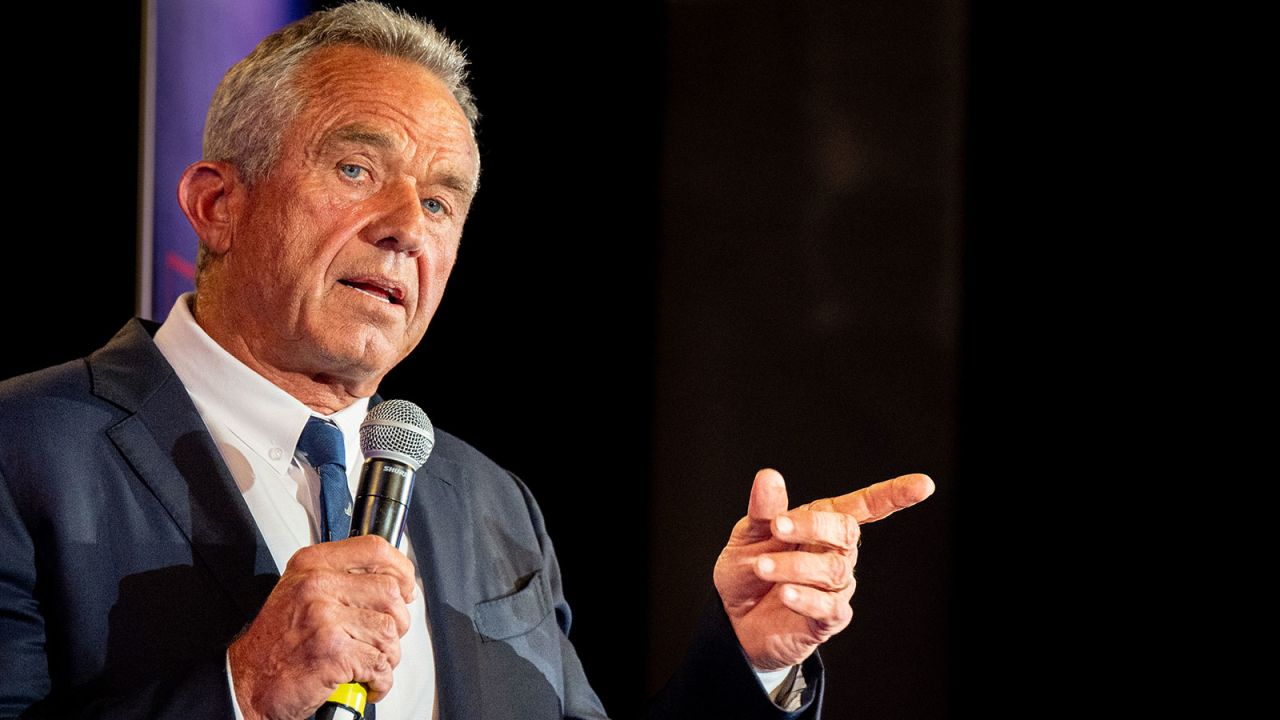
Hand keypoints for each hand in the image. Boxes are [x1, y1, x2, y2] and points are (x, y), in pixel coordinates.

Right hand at [228, 535, 415, 719]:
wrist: (245, 682)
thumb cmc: (275, 642)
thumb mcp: (302, 591)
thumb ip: (342, 579)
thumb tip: (393, 581)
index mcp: (313, 564)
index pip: (375, 549)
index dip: (401, 569)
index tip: (405, 588)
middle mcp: (318, 585)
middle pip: (390, 593)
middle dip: (396, 622)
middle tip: (381, 638)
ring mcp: (325, 617)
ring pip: (389, 631)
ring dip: (387, 655)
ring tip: (368, 663)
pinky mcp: (332, 651)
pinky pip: (379, 664)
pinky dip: (379, 680)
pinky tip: (365, 681)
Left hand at [713, 468, 934, 670]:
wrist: (733, 621)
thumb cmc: (747, 571)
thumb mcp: (748, 536)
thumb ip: (763, 510)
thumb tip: (769, 476)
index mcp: (821, 525)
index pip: (864, 506)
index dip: (893, 495)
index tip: (923, 485)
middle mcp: (835, 553)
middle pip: (846, 534)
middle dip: (814, 527)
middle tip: (777, 527)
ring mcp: (835, 587)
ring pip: (833, 571)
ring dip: (794, 566)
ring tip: (762, 567)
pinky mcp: (829, 618)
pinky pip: (829, 607)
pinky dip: (806, 598)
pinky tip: (785, 594)